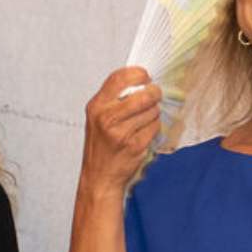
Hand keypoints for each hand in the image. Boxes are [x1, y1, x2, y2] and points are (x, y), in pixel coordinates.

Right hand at [79, 67, 161, 195]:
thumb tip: (141, 80)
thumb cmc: (100, 145)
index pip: (120, 78)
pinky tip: (144, 133)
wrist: (99, 177)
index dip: (138, 74)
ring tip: (144, 120)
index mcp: (96, 106)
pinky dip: (154, 128)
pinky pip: (154, 127)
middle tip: (155, 95)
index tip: (145, 77)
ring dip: (154, 113)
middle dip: (154, 93)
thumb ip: (114, 98)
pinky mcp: (134, 146)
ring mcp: (121, 133)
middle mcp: (106, 118)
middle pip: (143, 95)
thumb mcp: (97, 117)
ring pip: (152, 111)